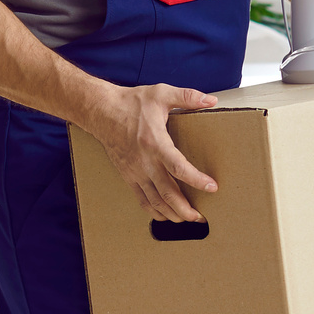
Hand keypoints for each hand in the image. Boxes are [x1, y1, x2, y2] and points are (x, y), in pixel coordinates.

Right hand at [91, 82, 221, 222]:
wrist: (101, 112)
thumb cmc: (131, 103)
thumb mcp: (161, 93)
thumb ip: (187, 97)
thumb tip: (211, 100)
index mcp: (155, 142)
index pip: (178, 167)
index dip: (196, 179)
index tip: (212, 187)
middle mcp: (145, 161)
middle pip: (167, 193)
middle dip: (185, 208)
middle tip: (200, 217)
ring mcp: (135, 171)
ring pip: (155, 201)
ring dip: (172, 213)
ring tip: (187, 219)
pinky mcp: (128, 176)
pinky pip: (142, 199)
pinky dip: (155, 211)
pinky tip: (166, 216)